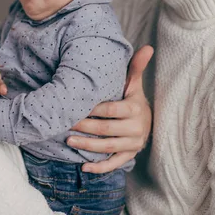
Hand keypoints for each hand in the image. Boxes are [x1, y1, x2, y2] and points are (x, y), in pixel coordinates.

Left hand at [67, 45, 153, 172]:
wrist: (148, 120)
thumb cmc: (133, 98)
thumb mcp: (134, 84)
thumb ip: (136, 67)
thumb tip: (148, 47)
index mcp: (136, 109)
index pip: (111, 110)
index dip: (92, 109)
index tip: (75, 106)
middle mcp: (136, 128)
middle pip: (106, 129)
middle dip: (85, 126)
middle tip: (65, 122)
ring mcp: (133, 144)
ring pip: (107, 147)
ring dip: (87, 146)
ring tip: (69, 140)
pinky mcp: (129, 155)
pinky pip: (114, 164)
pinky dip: (99, 168)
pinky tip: (83, 167)